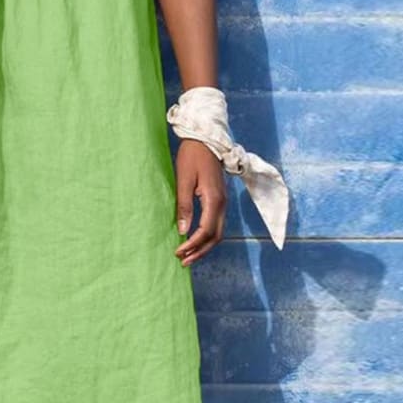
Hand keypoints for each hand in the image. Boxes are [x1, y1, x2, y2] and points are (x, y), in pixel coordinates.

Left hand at [174, 139, 226, 265]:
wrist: (205, 140)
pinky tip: (195, 240)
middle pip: (215, 237)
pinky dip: (207, 236)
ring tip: (188, 256)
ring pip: (218, 232)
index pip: (205, 231)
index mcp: (214, 200)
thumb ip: (184, 206)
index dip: (192, 245)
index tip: (178, 252)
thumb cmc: (191, 157)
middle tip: (183, 262)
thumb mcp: (183, 180)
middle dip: (200, 251)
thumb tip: (183, 231)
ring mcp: (223, 202)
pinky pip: (216, 224)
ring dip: (204, 246)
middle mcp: (222, 204)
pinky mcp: (219, 199)